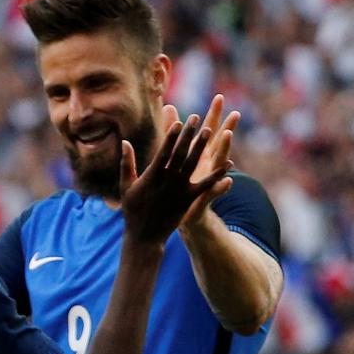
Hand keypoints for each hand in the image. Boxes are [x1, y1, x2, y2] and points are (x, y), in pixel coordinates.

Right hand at [120, 116, 231, 244]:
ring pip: (193, 163)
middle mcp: (167, 180)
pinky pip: (205, 185)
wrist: (144, 236)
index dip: (171, 135)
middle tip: (195, 117)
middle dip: (188, 134)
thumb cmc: (133, 210)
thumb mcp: (126, 186)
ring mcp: (179, 189)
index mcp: (152, 175)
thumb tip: (125, 142)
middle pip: (180, 153)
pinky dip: (217, 175)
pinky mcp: (188, 199)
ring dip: (201, 146)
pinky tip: (228, 164)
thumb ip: (127, 163)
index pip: (164, 151)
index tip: (178, 121)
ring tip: (209, 130)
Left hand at [161, 95, 238, 227]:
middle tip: (235, 113)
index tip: (219, 97)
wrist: (173, 213)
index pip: (208, 129)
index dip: (213, 114)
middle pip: (219, 142)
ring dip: (224, 149)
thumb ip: (170, 132)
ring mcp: (207, 178)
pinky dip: (221, 186)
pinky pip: (214, 190)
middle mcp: (206, 163)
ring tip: (228, 135)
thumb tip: (168, 107)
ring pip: (218, 162)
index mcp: (198, 152)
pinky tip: (229, 180)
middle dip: (227, 127)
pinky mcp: (202, 195)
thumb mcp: (170, 155)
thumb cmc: (172, 181)